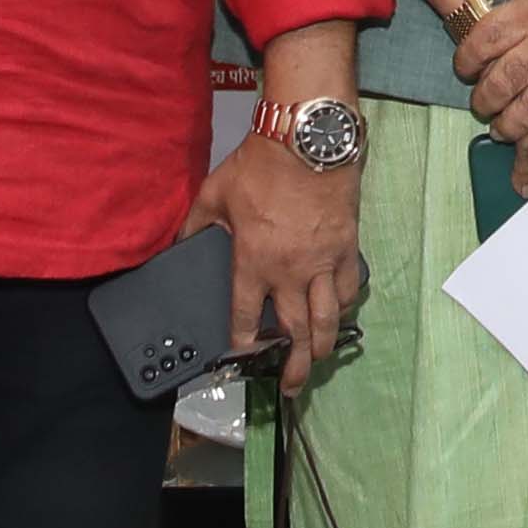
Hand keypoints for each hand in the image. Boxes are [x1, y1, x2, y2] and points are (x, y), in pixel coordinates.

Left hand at [201, 125, 364, 398]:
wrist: (307, 141)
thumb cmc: (260, 166)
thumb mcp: (214, 194)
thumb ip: (195, 225)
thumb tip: (179, 243)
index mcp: (253, 261)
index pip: (245, 316)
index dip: (244, 345)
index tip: (245, 358)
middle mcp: (289, 271)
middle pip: (294, 332)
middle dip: (292, 366)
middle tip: (291, 386)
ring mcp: (323, 262)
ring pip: (327, 319)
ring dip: (322, 346)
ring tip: (317, 361)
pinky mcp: (348, 248)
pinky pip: (348, 289)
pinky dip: (343, 307)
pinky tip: (338, 315)